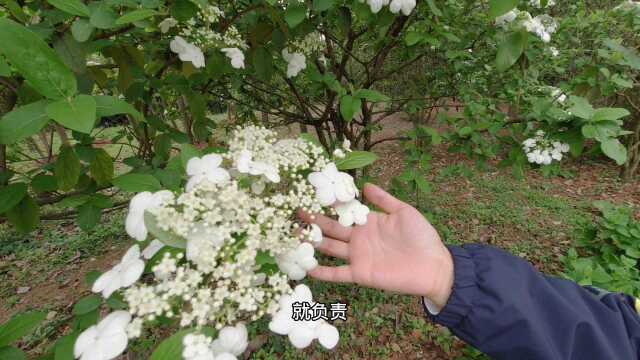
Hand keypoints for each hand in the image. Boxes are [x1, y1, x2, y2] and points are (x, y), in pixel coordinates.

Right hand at [299, 184, 453, 308]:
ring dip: (312, 244)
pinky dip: (322, 272)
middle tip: (294, 213)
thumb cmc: (422, 237)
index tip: (310, 196)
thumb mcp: (404, 211)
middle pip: (331, 229)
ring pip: (329, 249)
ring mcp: (358, 256)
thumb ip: (384, 199)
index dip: (327, 206)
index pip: (343, 213)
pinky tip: (307, 269)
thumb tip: (365, 184)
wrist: (433, 265)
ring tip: (293, 236)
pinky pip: (337, 273)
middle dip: (313, 223)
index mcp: (368, 222)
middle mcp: (359, 239)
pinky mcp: (361, 273)